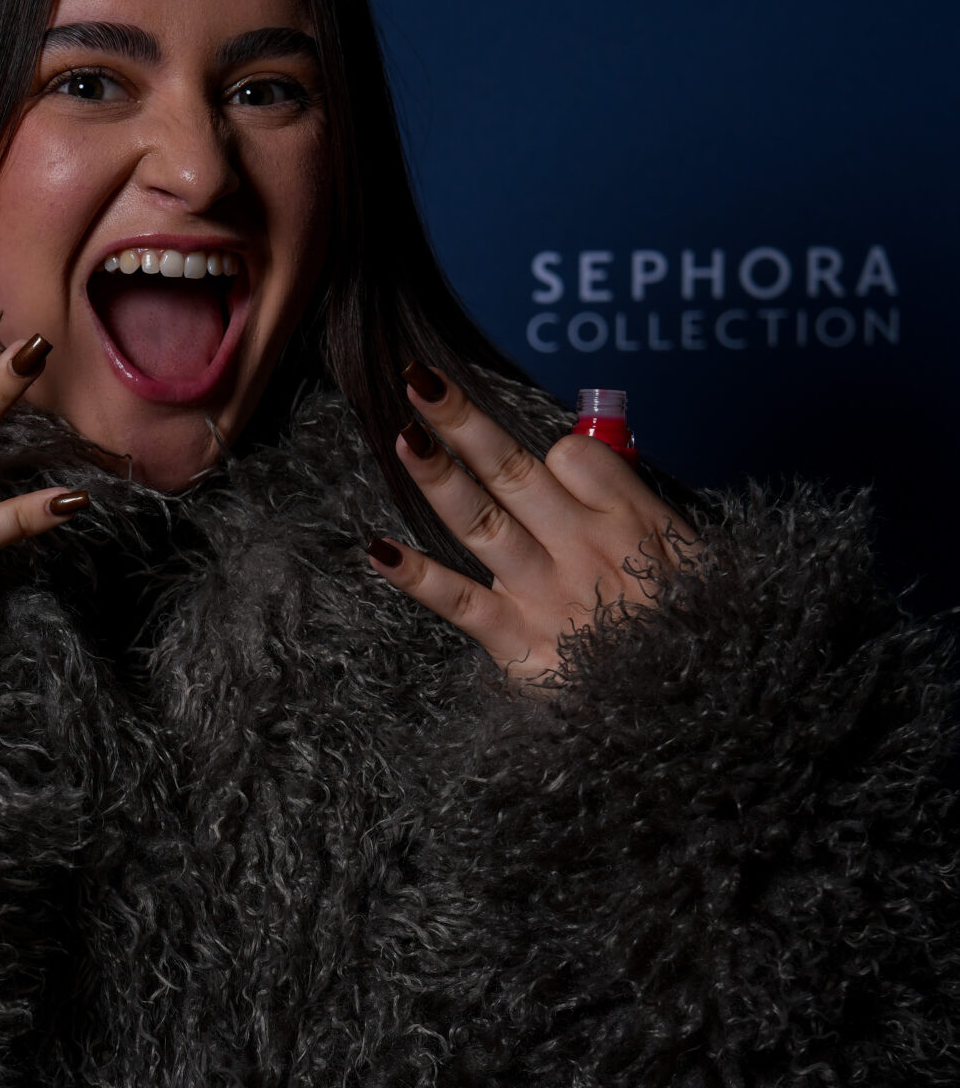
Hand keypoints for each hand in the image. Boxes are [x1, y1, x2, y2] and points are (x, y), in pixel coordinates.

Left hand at [367, 362, 695, 681]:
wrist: (708, 708)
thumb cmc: (697, 631)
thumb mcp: (694, 556)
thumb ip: (633, 504)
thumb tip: (577, 457)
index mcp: (631, 519)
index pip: (571, 455)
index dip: (551, 455)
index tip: (550, 471)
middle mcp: (584, 547)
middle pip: (513, 469)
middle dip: (463, 421)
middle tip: (418, 378)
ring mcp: (547, 592)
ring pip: (481, 521)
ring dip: (439, 476)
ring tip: (404, 435)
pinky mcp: (521, 644)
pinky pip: (461, 602)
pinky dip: (418, 577)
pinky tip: (379, 551)